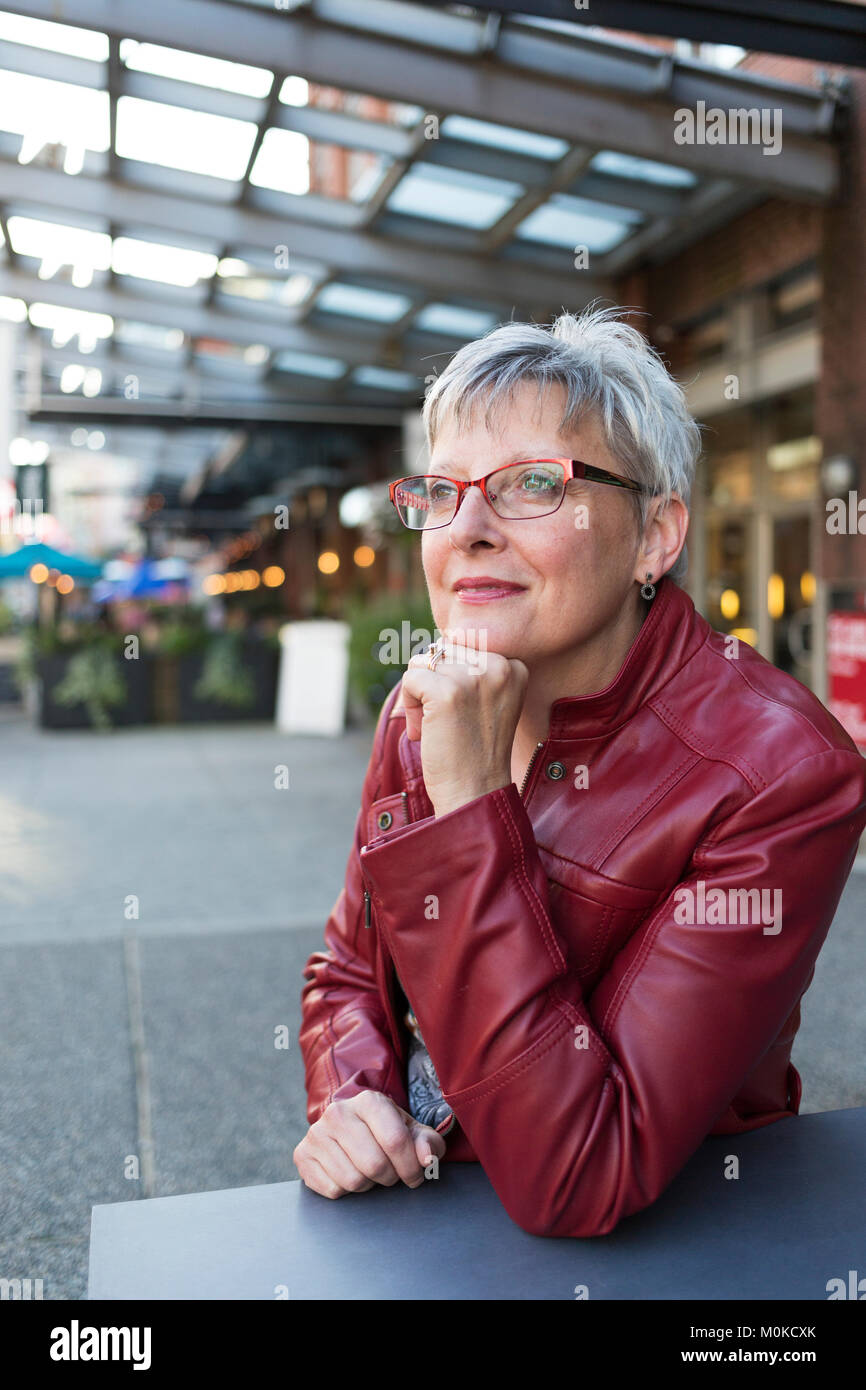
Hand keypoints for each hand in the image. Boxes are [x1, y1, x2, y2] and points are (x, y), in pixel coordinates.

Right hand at [292, 1090, 447, 1198]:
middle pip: (375, 1164)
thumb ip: (428, 1144)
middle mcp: (338, 1112)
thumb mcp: (413, 1133)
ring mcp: (317, 1134)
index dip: (411, 1167)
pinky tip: (348, 1172)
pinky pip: (333, 1190)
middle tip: (391, 1173)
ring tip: (368, 1171)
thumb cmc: (386, 1133)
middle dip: (390, 1178)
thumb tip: (426, 1159)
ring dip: (368, 1184)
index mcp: (369, 1101)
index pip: (396, 1141)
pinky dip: (346, 1191)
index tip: (415, 1175)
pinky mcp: (302, 1155)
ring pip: (353, 1180)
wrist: (350, 1129)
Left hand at [401, 635, 528, 816]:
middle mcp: (499, 666)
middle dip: (432, 684)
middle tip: (444, 723)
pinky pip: (410, 678)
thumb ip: (470, 669)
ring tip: (434, 727)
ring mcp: (474, 677)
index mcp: (514, 666)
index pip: (462, 647)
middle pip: (441, 651)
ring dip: (418, 696)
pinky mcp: (447, 691)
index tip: (462, 712)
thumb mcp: (485, 700)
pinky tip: (423, 731)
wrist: (475, 793)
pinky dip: (408, 705)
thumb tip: (435, 644)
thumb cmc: (475, 751)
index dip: (451, 679)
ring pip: (422, 662)